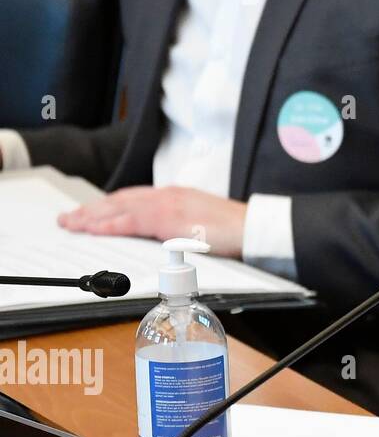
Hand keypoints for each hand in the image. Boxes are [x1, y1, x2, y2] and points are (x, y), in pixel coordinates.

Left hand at [57, 186, 248, 256]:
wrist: (252, 227)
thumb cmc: (234, 229)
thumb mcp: (201, 224)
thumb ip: (179, 228)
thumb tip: (164, 241)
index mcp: (175, 196)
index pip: (133, 199)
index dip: (109, 206)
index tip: (91, 213)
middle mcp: (167, 195)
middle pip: (119, 201)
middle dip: (92, 210)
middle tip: (69, 219)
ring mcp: (167, 204)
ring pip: (118, 208)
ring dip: (92, 216)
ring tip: (71, 223)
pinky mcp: (168, 218)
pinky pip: (130, 220)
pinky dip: (108, 224)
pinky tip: (92, 228)